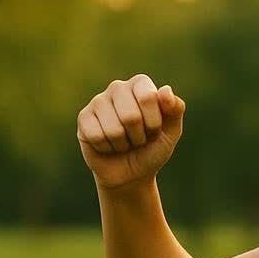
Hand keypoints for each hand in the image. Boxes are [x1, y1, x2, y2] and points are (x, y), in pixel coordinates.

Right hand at [77, 74, 185, 190]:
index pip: (148, 97)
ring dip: (123, 144)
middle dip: (139, 136)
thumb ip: (175, 109)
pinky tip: (108, 145)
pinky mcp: (84, 117)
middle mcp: (118, 87)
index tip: (155, 129)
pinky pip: (96, 136)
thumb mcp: (171, 132)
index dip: (154, 122)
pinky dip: (107, 148)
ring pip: (113, 129)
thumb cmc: (153, 148)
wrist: (132, 173)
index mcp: (141, 84)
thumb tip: (165, 90)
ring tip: (124, 142)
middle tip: (139, 138)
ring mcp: (98, 101)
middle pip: (130, 116)